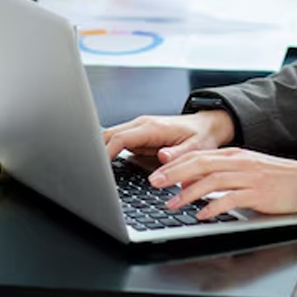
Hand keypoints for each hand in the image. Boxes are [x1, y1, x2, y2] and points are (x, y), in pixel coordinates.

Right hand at [103, 111, 234, 161]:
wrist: (207, 125)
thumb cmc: (202, 136)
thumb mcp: (196, 148)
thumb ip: (179, 155)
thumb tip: (162, 157)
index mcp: (153, 128)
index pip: (120, 138)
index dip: (106, 153)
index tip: (99, 169)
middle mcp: (142, 125)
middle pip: (109, 134)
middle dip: (96, 150)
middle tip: (89, 171)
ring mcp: (139, 129)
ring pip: (110, 136)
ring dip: (100, 150)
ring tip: (92, 171)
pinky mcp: (139, 136)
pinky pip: (117, 142)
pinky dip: (108, 151)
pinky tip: (104, 166)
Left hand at [149, 148, 296, 218]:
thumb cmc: (274, 178)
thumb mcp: (244, 170)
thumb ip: (220, 173)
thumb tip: (192, 182)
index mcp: (233, 154)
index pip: (199, 155)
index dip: (176, 164)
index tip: (157, 172)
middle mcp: (238, 162)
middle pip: (201, 164)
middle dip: (175, 174)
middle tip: (155, 183)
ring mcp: (248, 177)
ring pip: (212, 180)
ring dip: (189, 192)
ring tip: (173, 203)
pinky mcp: (258, 193)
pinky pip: (232, 199)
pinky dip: (214, 206)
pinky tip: (202, 214)